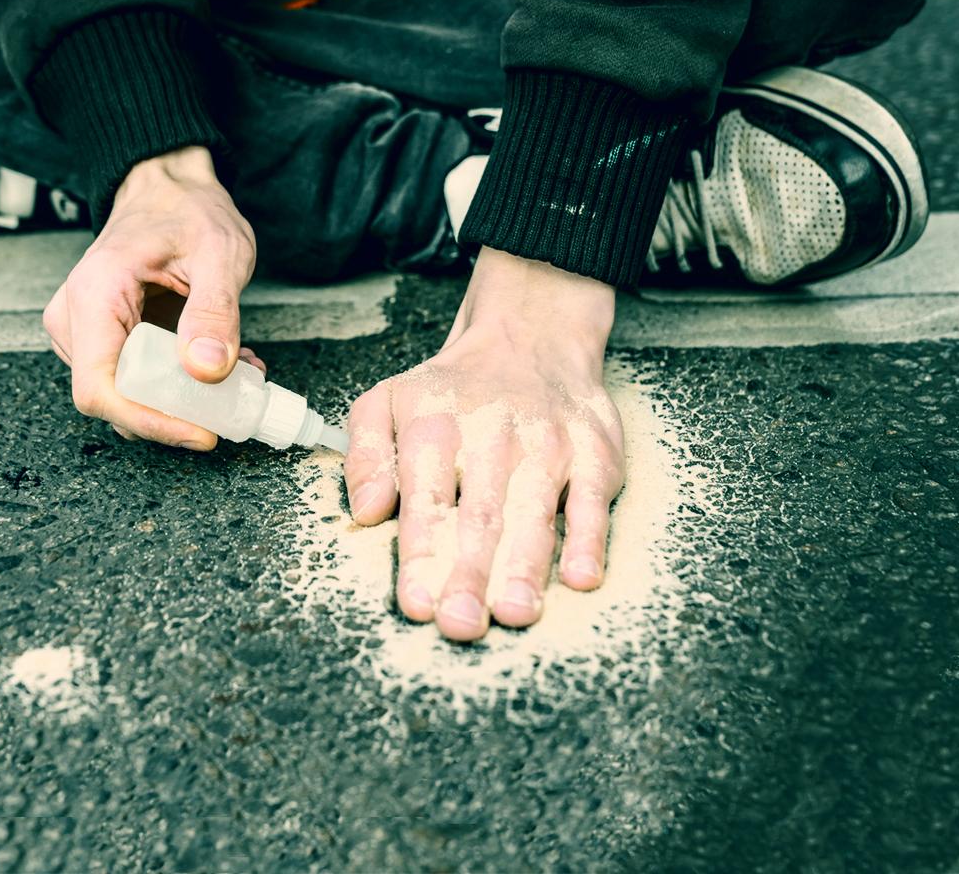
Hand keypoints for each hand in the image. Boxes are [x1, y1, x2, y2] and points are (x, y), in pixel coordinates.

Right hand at [43, 145, 258, 449]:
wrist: (166, 188)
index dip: (148, 422)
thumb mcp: (219, 253)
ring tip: (235, 374)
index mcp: (95, 295)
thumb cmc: (187, 210)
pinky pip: (132, 378)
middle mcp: (74, 317)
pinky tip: (214, 364)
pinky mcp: (99, 338)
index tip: (200, 431)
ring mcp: (80, 330)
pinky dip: (176, 383)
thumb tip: (206, 371)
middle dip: (175, 412)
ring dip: (181, 399)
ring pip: (124, 394)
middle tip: (234, 400)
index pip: (99, 389)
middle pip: (113, 399)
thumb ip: (214, 312)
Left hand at [342, 249, 625, 641]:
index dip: (421, 556)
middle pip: (479, 515)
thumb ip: (366, 455)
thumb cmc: (452, 389)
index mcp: (434, 427)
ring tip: (513, 612)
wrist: (531, 335)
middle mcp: (492, 436)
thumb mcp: (387, 402)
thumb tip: (364, 511)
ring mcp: (547, 444)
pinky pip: (593, 499)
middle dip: (469, 574)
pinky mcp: (594, 451)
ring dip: (524, 566)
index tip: (416, 604)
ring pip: (534, 512)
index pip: (426, 501)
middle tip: (460, 623)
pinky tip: (580, 577)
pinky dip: (589, 538)